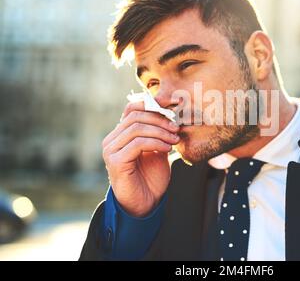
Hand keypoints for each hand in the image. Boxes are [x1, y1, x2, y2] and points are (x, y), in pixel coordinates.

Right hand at [102, 101, 179, 216]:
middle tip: (176, 128)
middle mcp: (112, 140)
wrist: (146, 204)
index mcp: (120, 135)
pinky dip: (156, 143)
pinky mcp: (115, 161)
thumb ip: (159, 133)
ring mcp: (111, 150)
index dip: (153, 105)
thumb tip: (171, 113)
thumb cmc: (152, 178)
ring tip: (174, 140)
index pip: (132, 109)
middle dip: (160, 120)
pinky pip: (138, 143)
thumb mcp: (158, 150)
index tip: (174, 111)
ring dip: (160, 132)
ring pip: (137, 128)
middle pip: (135, 116)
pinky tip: (167, 149)